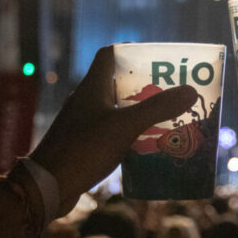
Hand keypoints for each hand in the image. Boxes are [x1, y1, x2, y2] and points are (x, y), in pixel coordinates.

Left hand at [25, 47, 197, 215]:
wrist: (47, 186)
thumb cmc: (84, 149)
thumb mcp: (125, 126)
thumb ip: (157, 108)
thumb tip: (190, 90)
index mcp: (92, 86)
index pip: (110, 55)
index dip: (132, 51)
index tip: (156, 59)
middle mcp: (86, 100)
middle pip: (118, 83)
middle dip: (144, 87)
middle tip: (171, 92)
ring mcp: (82, 123)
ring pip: (116, 110)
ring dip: (139, 112)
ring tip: (165, 119)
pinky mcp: (82, 144)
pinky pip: (111, 131)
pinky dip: (129, 134)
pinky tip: (146, 146)